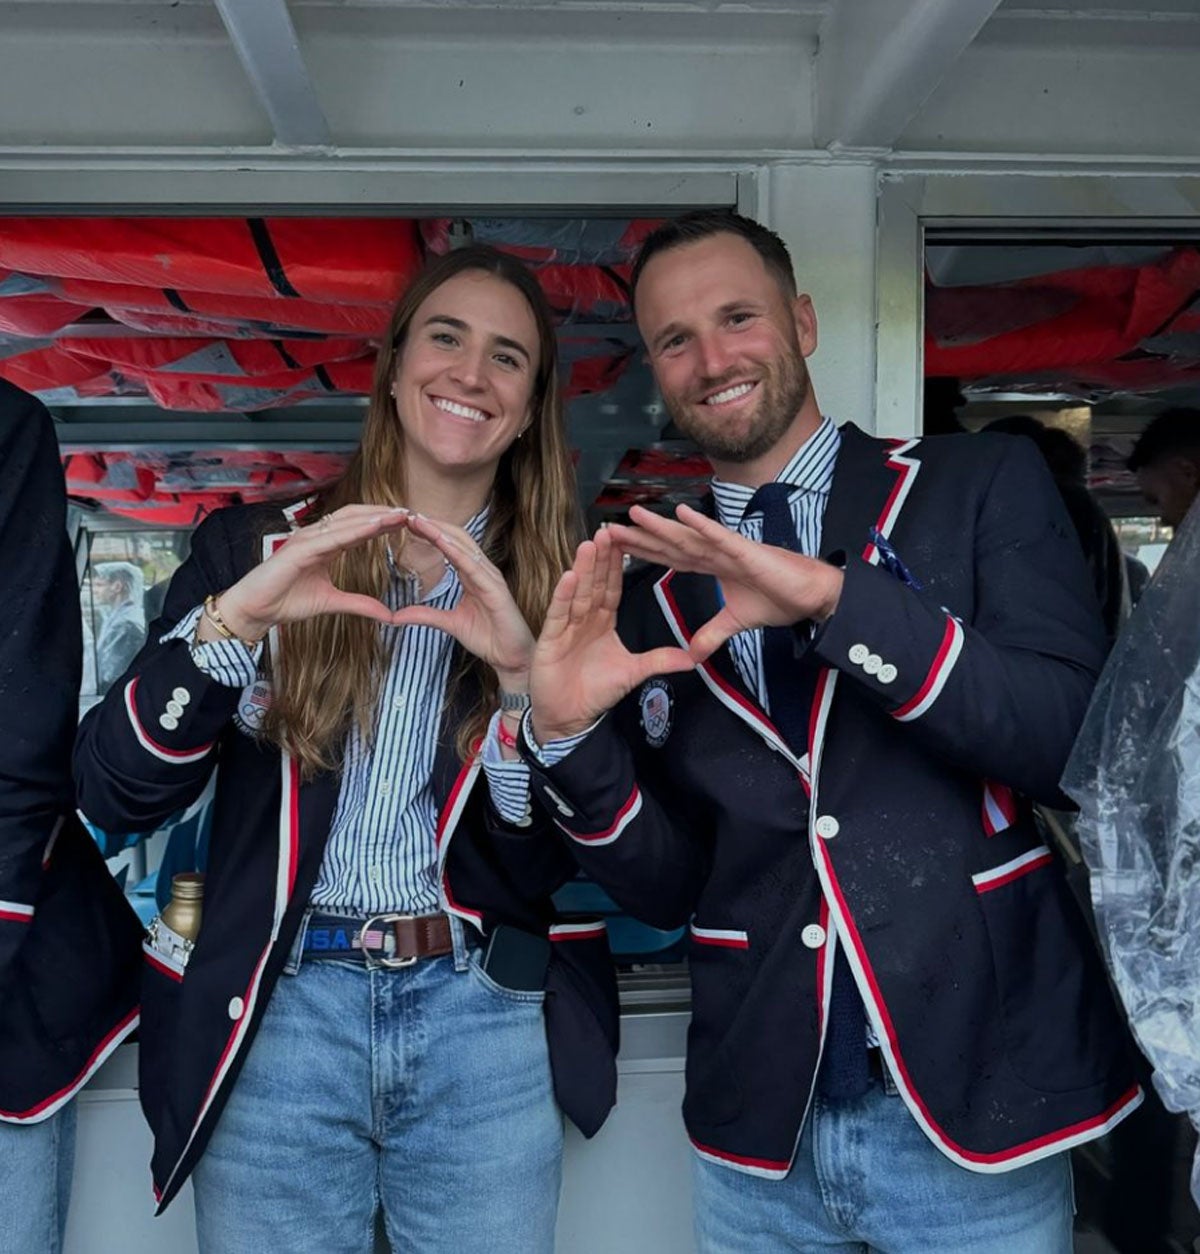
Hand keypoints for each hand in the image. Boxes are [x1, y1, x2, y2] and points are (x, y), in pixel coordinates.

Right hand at [212, 505, 414, 639]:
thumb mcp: (332, 603)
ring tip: (401, 515)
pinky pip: (332, 536)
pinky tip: (376, 526)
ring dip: (375, 516)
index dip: (383, 523)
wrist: (256, 610)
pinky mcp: (299, 549)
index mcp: (326, 545)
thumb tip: (387, 615)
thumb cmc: (286, 601)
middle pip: (356, 517)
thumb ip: (360, 604)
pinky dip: (356, 529)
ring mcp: (307, 540)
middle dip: (384, 514)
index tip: (409, 522)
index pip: (359, 527)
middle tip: (412, 513)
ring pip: (347, 521)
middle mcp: (317, 537)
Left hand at [386, 513, 534, 688]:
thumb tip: (396, 615)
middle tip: (408, 514)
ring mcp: (491, 577)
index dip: (430, 533)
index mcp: (472, 575)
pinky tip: (441, 542)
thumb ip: (426, 616)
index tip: (408, 523)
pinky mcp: (496, 589)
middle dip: (433, 525)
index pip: (449, 546)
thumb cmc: (488, 638)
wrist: (512, 658)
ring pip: (464, 546)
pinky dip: (457, 552)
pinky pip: (474, 566)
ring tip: (419, 521)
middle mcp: (483, 570)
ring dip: (441, 532)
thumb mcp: (450, 624)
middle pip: (456, 538)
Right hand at [530, 529, 693, 742]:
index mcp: (602, 621)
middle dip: (601, 557)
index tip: (626, 540)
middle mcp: (583, 619)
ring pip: (577, 593)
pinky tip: (568, 576)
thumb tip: (693, 659)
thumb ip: (659, 660)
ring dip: (583, 568)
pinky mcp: (550, 640)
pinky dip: (564, 596)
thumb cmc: (595, 692)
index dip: (619, 565)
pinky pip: (559, 614)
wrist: (569, 718)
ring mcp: (565, 627)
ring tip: (590, 543)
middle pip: (595, 583)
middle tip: (609, 529)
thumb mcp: (633, 672)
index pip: (613, 587)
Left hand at [604, 503, 843, 662]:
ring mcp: (729, 549)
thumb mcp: (736, 623)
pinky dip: (700, 525)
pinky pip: (720, 537)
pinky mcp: (746, 552)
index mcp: (710, 566)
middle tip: (607, 529)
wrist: (812, 596)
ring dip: (660, 527)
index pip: (668, 558)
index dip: (642, 553)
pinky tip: (681, 513)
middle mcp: (715, 553)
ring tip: (634, 515)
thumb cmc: (780, 599)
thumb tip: (693, 655)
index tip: (615, 549)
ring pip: (688, 537)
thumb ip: (712, 634)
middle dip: (639, 538)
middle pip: (669, 545)